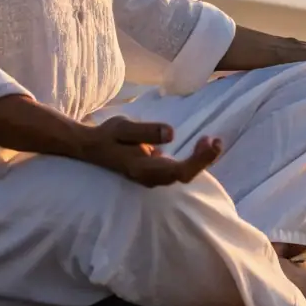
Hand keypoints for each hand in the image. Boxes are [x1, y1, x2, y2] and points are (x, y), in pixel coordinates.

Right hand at [79, 116, 221, 186]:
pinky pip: (178, 169)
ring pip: (182, 174)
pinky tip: (200, 145)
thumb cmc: (108, 135)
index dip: (199, 160)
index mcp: (143, 168)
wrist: (91, 147)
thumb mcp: (124, 127)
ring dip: (199, 159)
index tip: (210, 142)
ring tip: (210, 141)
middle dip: (203, 159)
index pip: (178, 171)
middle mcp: (149, 178)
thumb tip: (171, 134)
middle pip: (184, 175)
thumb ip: (146, 131)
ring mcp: (151, 177)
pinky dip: (191, 159)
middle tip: (215, 140)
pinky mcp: (153, 172)